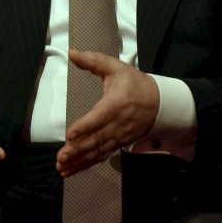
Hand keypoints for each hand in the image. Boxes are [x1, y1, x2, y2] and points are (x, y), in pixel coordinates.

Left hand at [56, 49, 159, 176]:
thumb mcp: (116, 67)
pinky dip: (87, 164)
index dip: (85, 126)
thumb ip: (93, 61)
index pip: (100, 116)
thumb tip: (72, 53)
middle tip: (61, 157)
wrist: (159, 102)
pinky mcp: (119, 143)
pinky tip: (72, 169)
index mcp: (117, 102)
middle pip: (97, 139)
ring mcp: (119, 136)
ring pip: (98, 150)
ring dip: (80, 160)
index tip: (70, 134)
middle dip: (78, 149)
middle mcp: (118, 123)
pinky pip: (102, 155)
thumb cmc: (134, 83)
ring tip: (63, 166)